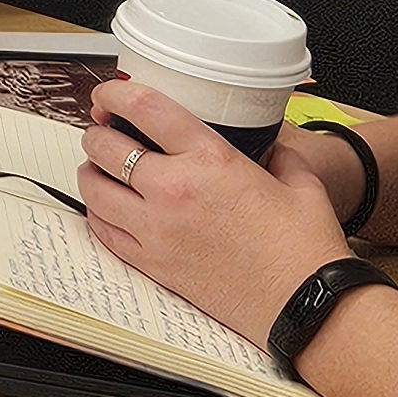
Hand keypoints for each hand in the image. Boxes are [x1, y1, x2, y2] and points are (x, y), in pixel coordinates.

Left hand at [77, 77, 355, 343]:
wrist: (305, 304)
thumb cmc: (306, 247)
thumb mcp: (300, 182)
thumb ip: (279, 155)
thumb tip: (270, 146)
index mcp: (211, 159)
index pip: (144, 108)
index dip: (115, 92)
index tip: (108, 93)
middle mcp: (175, 190)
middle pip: (105, 147)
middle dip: (98, 134)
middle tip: (104, 133)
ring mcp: (158, 229)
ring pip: (94, 188)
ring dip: (91, 172)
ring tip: (99, 169)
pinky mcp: (153, 264)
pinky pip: (103, 230)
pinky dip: (97, 213)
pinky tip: (106, 207)